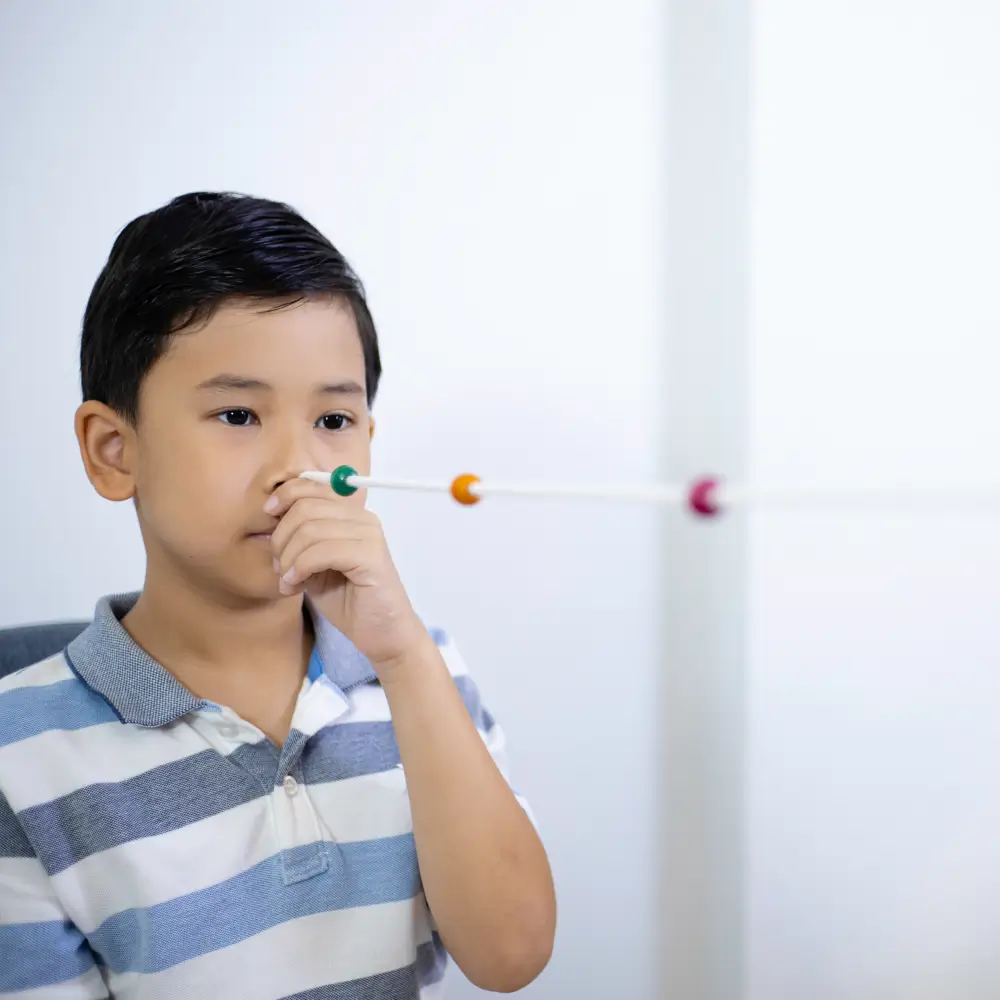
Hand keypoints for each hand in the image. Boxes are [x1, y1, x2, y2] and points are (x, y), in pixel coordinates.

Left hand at [264, 478, 427, 670]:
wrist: (381, 633)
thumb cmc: (347, 600)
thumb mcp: (314, 564)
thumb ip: (300, 539)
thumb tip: (271, 517)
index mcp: (351, 515)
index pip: (312, 486)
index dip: (284, 496)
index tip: (266, 516)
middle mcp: (363, 519)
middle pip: (306, 508)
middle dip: (281, 538)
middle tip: (278, 567)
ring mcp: (369, 536)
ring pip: (310, 530)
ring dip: (288, 558)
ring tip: (287, 581)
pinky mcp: (371, 557)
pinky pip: (323, 551)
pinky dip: (301, 567)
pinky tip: (296, 584)